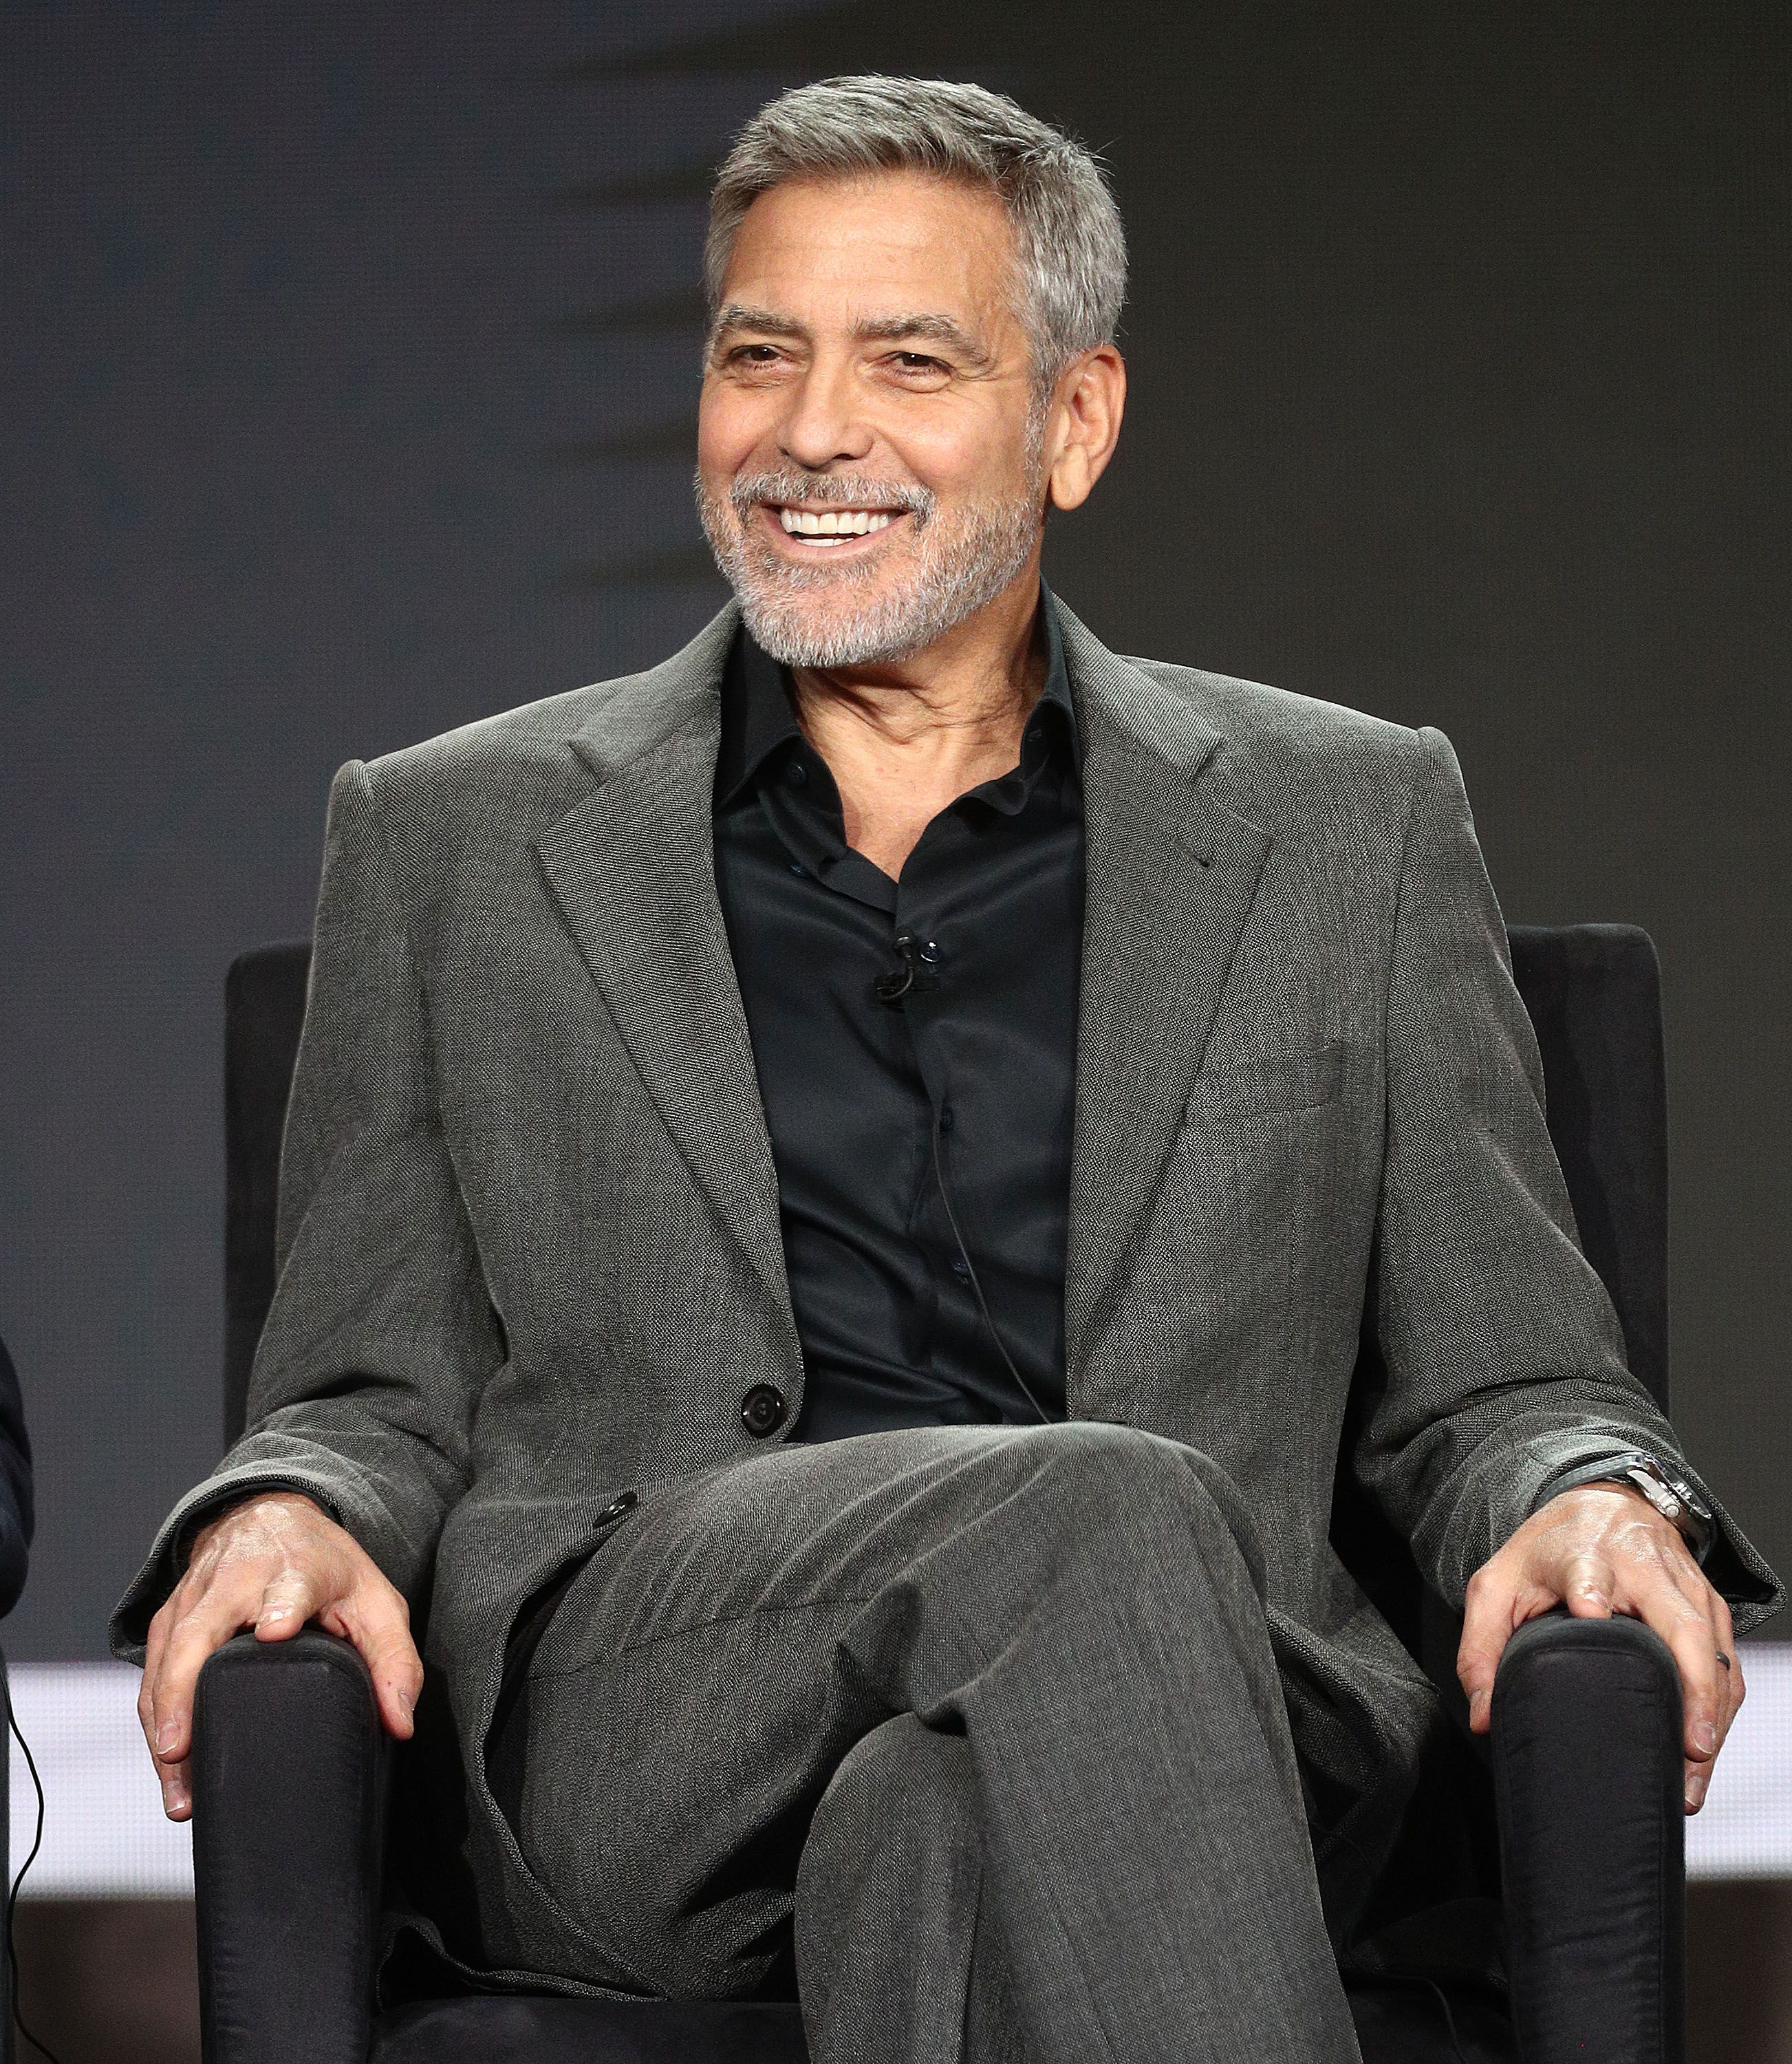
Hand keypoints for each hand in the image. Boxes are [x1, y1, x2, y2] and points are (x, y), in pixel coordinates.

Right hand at [137, 1491, 423, 1819]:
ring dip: (164, 1723)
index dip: (282, 1607)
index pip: (291, 1585)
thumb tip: (400, 1724)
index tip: (274, 1631)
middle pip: (201, 1630)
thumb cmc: (327, 1569)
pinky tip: (169, 1768)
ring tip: (178, 1786)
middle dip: (184, 1687)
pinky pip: (151, 1673)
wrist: (271, 1518)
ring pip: (165, 1660)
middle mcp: (237, 1578)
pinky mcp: (168, 1618)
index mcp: (299, 1568)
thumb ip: (394, 1661)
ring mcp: (194, 1597)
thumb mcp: (375, 1601)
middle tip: (181, 1747)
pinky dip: (154, 1721)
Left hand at [1457, 1482, 1741, 1811]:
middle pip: (1678, 1621)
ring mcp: (1685, 1587)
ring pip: (1713, 1651)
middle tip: (1688, 1743)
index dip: (1590, 1590)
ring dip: (1712, 1711)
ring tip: (1695, 1765)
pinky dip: (1722, 1707)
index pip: (1587, 1571)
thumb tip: (1483, 1717)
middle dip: (1690, 1683)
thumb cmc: (1547, 1553)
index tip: (1591, 1612)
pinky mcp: (1710, 1606)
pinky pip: (1726, 1661)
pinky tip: (1706, 1745)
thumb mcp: (1497, 1586)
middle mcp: (1642, 1567)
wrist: (1603, 1506)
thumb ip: (1480, 1649)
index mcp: (1582, 1553)